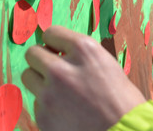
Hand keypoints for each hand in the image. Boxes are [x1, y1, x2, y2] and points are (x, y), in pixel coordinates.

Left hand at [21, 26, 145, 130]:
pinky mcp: (43, 116)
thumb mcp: (105, 63)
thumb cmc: (122, 98)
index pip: (51, 32)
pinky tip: (67, 111)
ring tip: (61, 91)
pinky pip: (37, 102)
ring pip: (28, 76)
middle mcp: (62, 68)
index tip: (58, 49)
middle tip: (53, 69)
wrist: (124, 130)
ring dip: (41, 81)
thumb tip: (58, 52)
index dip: (55, 42)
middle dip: (42, 59)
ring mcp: (49, 94)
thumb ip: (80, 56)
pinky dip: (48, 105)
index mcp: (84, 49)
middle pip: (33, 53)